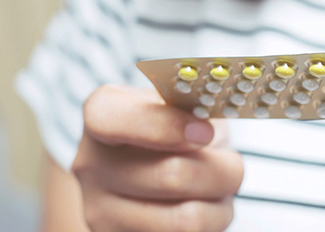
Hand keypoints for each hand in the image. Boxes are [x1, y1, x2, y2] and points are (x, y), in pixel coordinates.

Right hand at [72, 85, 243, 231]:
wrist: (157, 169)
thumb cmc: (179, 130)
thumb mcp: (184, 104)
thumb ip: (192, 105)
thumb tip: (207, 122)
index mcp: (102, 115)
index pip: (110, 119)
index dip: (164, 126)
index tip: (205, 131)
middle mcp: (90, 164)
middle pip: (171, 176)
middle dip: (222, 170)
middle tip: (233, 165)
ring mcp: (100, 211)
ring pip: (186, 219)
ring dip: (221, 204)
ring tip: (221, 189)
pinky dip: (210, 225)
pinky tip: (204, 208)